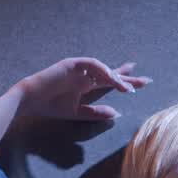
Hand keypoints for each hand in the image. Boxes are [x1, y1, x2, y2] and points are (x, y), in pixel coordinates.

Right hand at [13, 58, 150, 122]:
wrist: (31, 100)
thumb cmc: (51, 106)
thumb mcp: (78, 112)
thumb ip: (96, 112)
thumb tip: (116, 113)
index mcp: (85, 85)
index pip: (109, 82)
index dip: (124, 83)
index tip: (140, 86)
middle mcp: (84, 75)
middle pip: (110, 74)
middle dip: (128, 77)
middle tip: (146, 81)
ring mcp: (79, 68)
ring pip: (103, 70)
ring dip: (116, 78)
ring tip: (127, 88)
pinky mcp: (72, 64)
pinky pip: (92, 64)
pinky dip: (103, 70)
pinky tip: (111, 78)